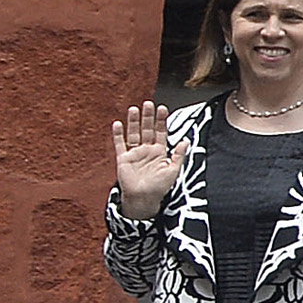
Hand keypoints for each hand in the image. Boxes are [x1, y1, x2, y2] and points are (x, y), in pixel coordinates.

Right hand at [113, 101, 179, 219]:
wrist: (144, 199)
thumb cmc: (160, 187)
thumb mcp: (173, 170)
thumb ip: (178, 155)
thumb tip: (185, 140)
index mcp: (159, 151)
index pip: (160, 132)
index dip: (161, 121)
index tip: (162, 108)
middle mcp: (146, 150)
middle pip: (147, 129)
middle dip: (148, 117)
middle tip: (148, 103)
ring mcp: (134, 153)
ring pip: (133, 133)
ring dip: (134, 122)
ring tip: (134, 109)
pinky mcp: (123, 159)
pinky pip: (120, 144)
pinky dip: (118, 134)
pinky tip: (117, 124)